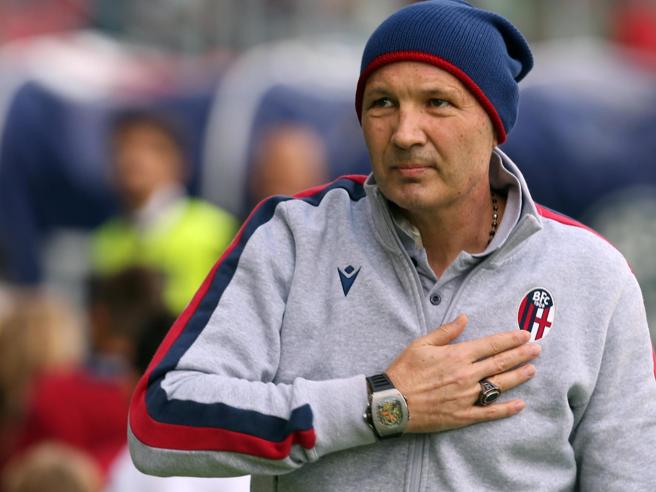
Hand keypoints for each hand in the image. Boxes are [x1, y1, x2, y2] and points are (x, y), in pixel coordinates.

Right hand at [385, 314, 539, 433]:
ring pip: (500, 385)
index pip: (491, 345)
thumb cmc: (404, 371)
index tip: (525, 334)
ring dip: (518, 376)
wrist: (393, 403)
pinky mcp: (464, 416)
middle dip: (521, 354)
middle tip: (537, 348)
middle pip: (500, 363)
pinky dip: (506, 409)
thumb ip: (446, 332)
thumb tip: (464, 318)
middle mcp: (467, 375)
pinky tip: (520, 404)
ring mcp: (467, 396)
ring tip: (532, 369)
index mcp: (457, 355)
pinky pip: (490, 412)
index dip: (510, 339)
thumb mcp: (421, 344)